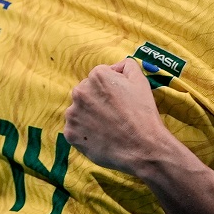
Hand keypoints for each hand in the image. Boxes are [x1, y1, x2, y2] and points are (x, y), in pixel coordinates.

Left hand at [64, 58, 170, 174]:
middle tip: (114, 115)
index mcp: (96, 76)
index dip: (111, 90)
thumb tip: (116, 66)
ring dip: (89, 116)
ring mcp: (73, 114)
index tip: (120, 102)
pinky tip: (100, 137)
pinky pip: (75, 130)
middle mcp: (80, 92)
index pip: (98, 78)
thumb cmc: (143, 114)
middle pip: (86, 93)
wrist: (143, 148)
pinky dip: (85, 133)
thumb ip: (126, 65)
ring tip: (108, 127)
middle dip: (97, 101)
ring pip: (79, 111)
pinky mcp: (70, 133)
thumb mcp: (140, 81)